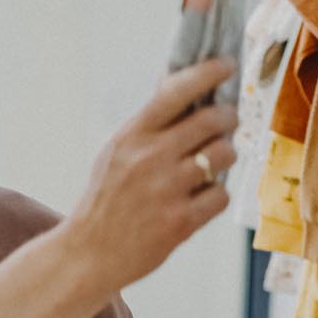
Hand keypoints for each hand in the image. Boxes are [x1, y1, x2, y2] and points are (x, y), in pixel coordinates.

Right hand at [66, 58, 238, 289]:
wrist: (89, 253)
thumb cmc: (105, 199)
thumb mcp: (114, 152)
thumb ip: (146, 125)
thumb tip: (179, 85)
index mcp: (132, 135)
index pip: (176, 91)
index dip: (207, 73)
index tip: (227, 65)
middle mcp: (150, 158)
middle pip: (212, 120)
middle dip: (228, 117)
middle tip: (227, 121)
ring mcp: (167, 190)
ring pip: (224, 154)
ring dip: (224, 156)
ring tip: (211, 164)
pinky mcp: (181, 221)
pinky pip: (221, 194)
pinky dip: (216, 195)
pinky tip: (200, 198)